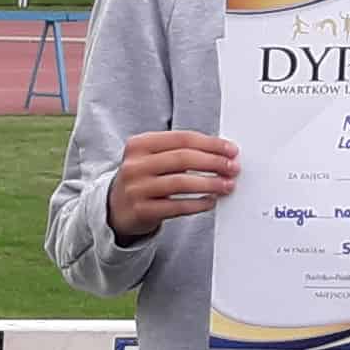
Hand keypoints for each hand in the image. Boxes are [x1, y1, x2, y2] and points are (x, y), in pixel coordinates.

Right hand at [109, 129, 240, 241]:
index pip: (182, 139)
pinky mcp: (141, 211)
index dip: (211, 144)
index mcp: (140, 144)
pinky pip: (176, 207)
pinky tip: (210, 201)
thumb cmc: (144, 179)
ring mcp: (136, 189)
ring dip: (210, 184)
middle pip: (183, 159)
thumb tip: (222, 154)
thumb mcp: (153, 158)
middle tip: (233, 168)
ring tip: (227, 185)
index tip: (231, 150)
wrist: (116, 208)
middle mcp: (135, 165)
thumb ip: (180, 151)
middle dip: (214, 162)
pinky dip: (198, 204)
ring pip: (181, 183)